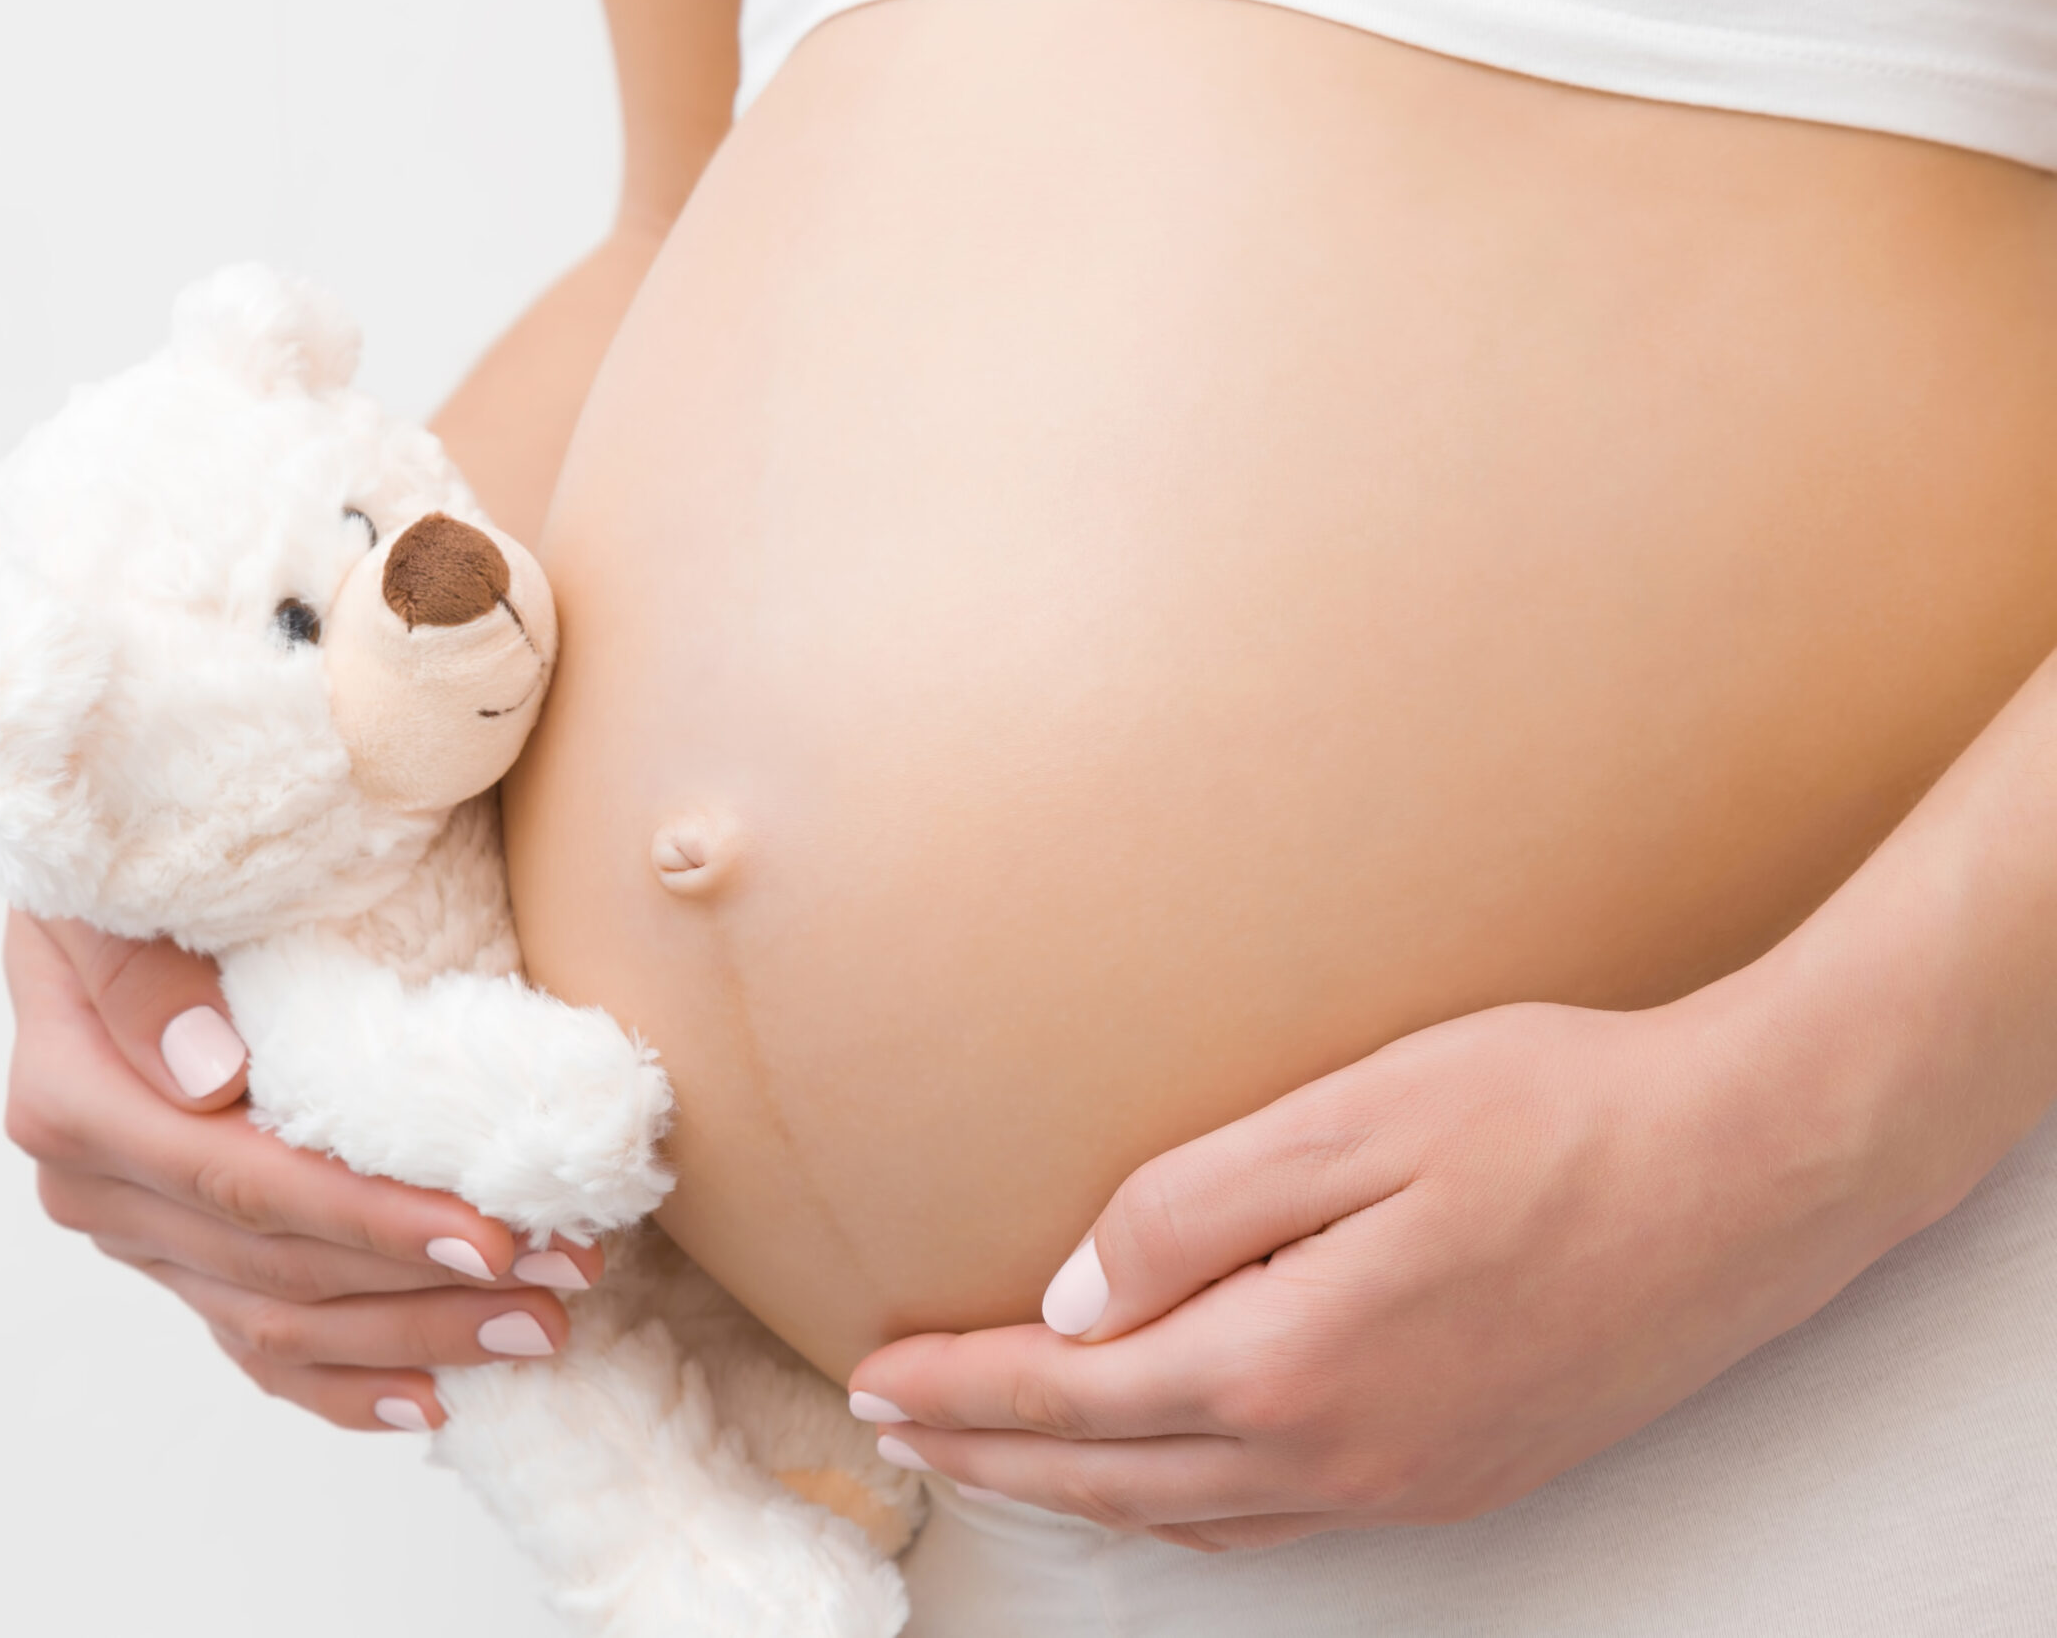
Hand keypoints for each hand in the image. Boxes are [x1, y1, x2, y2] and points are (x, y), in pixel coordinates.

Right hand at [1, 910, 599, 1431]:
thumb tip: (212, 1077)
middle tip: (563, 1269)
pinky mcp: (175, 1259)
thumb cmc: (144, 865)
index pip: (241, 1180)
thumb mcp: (121, 885)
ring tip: (541, 1322)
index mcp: (72, 1095)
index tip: (490, 1235)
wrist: (109, 886)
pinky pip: (257, 1346)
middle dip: (430, 1281)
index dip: (371, 1220)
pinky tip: (432, 1397)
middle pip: (277, 1265)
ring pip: (280, 1321)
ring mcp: (134, 1234)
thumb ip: (146, 972)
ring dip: (418, 1334)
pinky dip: (345, 1382)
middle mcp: (91, 1185)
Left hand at [847, 982, 1913, 1549]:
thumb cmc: (1555, 1113)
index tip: (876, 1372)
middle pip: (1114, 1474)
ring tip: (996, 1457)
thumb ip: (1192, 1208)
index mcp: (1290, 1362)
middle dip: (990, 1450)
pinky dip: (1185, 1506)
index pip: (1072, 1395)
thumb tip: (1072, 1292)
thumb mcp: (1353, 1120)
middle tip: (898, 1422)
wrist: (1755, 1167)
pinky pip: (1280, 1519)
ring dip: (1078, 1489)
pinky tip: (1165, 1479)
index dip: (963, 1387)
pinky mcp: (1466, 1471)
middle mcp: (1341, 1450)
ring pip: (1193, 1514)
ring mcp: (1411, 1477)